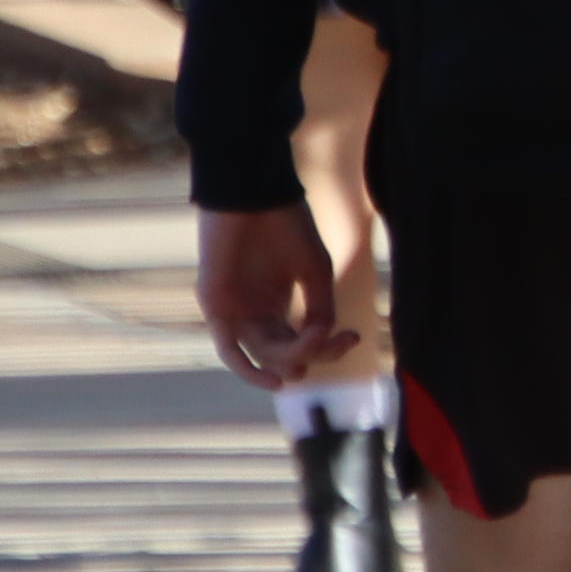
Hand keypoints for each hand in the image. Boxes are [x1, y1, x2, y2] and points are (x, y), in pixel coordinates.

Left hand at [197, 203, 351, 390]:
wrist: (255, 191)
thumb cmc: (286, 223)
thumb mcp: (314, 270)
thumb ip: (319, 309)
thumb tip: (323, 342)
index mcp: (277, 304)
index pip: (302, 340)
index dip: (328, 347)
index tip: (354, 337)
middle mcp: (255, 313)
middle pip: (282, 351)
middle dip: (309, 354)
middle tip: (327, 340)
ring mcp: (234, 311)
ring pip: (262, 353)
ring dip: (287, 358)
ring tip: (306, 354)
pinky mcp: (217, 307)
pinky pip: (230, 350)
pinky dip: (249, 371)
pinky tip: (276, 380)